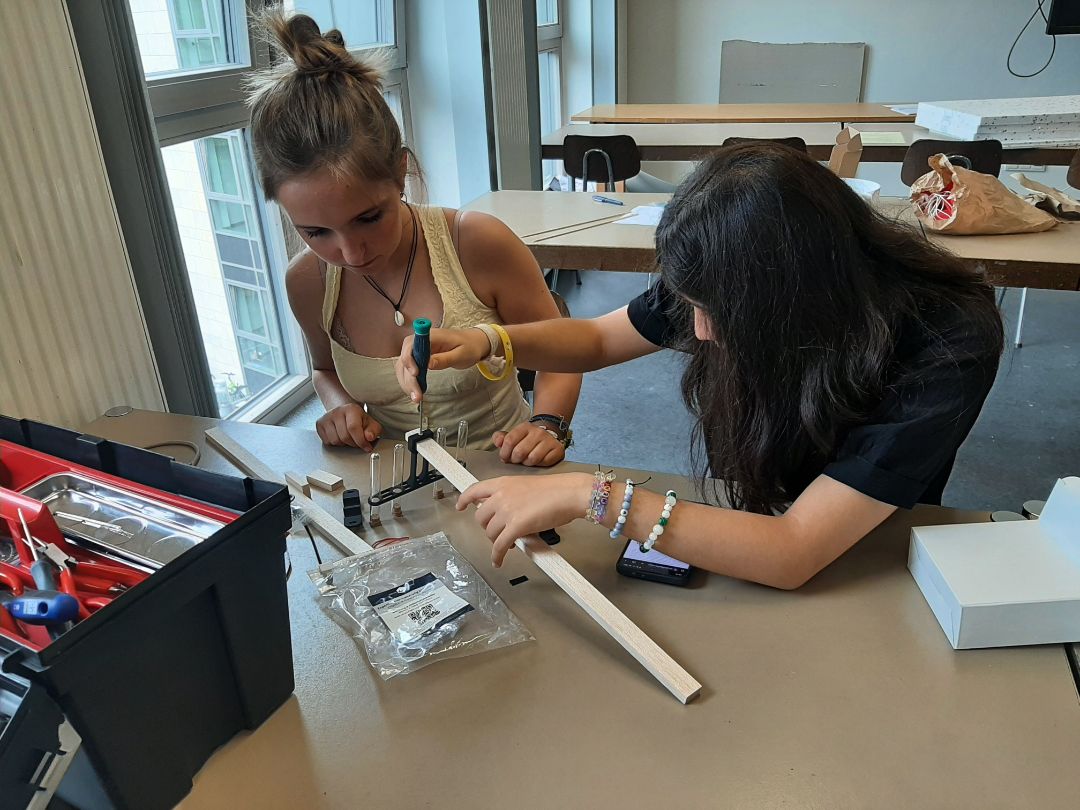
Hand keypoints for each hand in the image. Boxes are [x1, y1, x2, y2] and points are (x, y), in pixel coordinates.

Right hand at [315, 404, 381, 450]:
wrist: (345, 412)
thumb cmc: (358, 419)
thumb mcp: (371, 423)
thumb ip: (373, 430)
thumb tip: (369, 437)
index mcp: (351, 409)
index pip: (353, 428)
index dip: (361, 441)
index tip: (366, 447)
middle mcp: (337, 412)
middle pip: (344, 437)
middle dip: (353, 443)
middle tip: (357, 441)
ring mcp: (326, 418)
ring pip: (335, 441)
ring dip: (344, 444)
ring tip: (348, 437)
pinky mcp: (319, 424)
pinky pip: (327, 442)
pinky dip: (335, 443)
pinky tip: (340, 436)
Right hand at [396, 327, 490, 402]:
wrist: (474, 343)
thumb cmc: (469, 347)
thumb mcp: (461, 354)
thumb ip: (445, 359)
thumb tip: (428, 364)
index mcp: (431, 336)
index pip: (411, 344)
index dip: (409, 359)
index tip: (415, 374)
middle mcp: (421, 341)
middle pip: (406, 357)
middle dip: (408, 377)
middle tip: (417, 394)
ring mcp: (419, 349)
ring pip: (404, 365)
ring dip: (407, 381)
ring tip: (415, 396)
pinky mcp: (420, 357)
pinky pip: (409, 368)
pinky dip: (410, 380)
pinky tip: (415, 390)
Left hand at [457, 472, 591, 565]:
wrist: (569, 493)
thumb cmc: (556, 490)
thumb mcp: (526, 486)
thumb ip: (511, 495)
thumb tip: (504, 511)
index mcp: (503, 483)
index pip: (475, 490)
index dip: (465, 499)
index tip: (461, 506)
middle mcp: (501, 496)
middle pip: (481, 518)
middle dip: (488, 528)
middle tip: (499, 532)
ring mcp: (507, 511)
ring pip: (490, 533)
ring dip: (497, 541)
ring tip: (509, 543)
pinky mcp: (515, 527)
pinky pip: (499, 546)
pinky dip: (497, 556)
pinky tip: (498, 560)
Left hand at [493, 422, 564, 466]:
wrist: (550, 435)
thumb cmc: (527, 439)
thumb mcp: (513, 435)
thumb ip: (501, 438)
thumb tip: (498, 442)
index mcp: (525, 427)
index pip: (509, 440)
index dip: (504, 453)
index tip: (505, 458)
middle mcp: (538, 432)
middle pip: (520, 452)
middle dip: (515, 460)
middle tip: (516, 460)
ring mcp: (549, 440)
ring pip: (532, 458)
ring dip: (527, 463)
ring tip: (526, 461)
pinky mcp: (558, 450)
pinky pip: (544, 462)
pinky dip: (539, 465)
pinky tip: (538, 461)